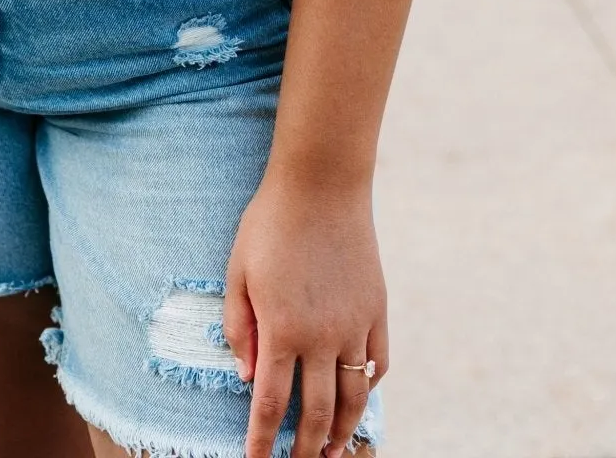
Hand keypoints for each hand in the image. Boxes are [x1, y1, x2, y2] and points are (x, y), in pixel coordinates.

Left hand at [223, 171, 385, 457]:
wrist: (322, 184)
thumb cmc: (270, 222)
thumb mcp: (237, 270)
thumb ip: (238, 327)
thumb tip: (245, 378)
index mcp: (281, 329)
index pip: (270, 405)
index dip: (263, 442)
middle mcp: (321, 336)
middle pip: (316, 413)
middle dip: (305, 449)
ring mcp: (354, 325)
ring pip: (353, 398)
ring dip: (343, 431)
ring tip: (333, 451)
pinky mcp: (377, 309)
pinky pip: (377, 362)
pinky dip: (368, 386)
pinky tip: (358, 395)